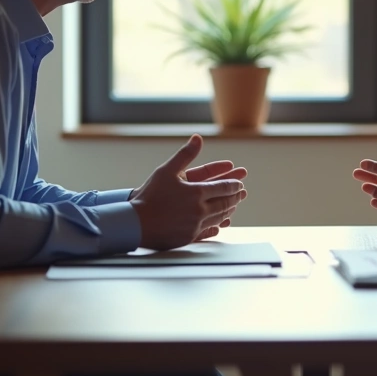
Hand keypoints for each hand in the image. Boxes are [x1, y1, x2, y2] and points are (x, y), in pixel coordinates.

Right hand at [130, 135, 247, 248]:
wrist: (134, 223)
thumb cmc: (149, 195)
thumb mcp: (167, 170)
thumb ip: (185, 154)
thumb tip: (198, 138)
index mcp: (197, 193)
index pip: (223, 187)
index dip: (233, 183)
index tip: (240, 182)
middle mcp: (200, 210)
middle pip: (225, 203)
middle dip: (235, 197)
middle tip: (242, 193)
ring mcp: (195, 225)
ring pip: (219, 217)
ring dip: (229, 210)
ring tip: (234, 206)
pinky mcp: (189, 237)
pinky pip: (209, 232)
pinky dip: (217, 227)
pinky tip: (220, 225)